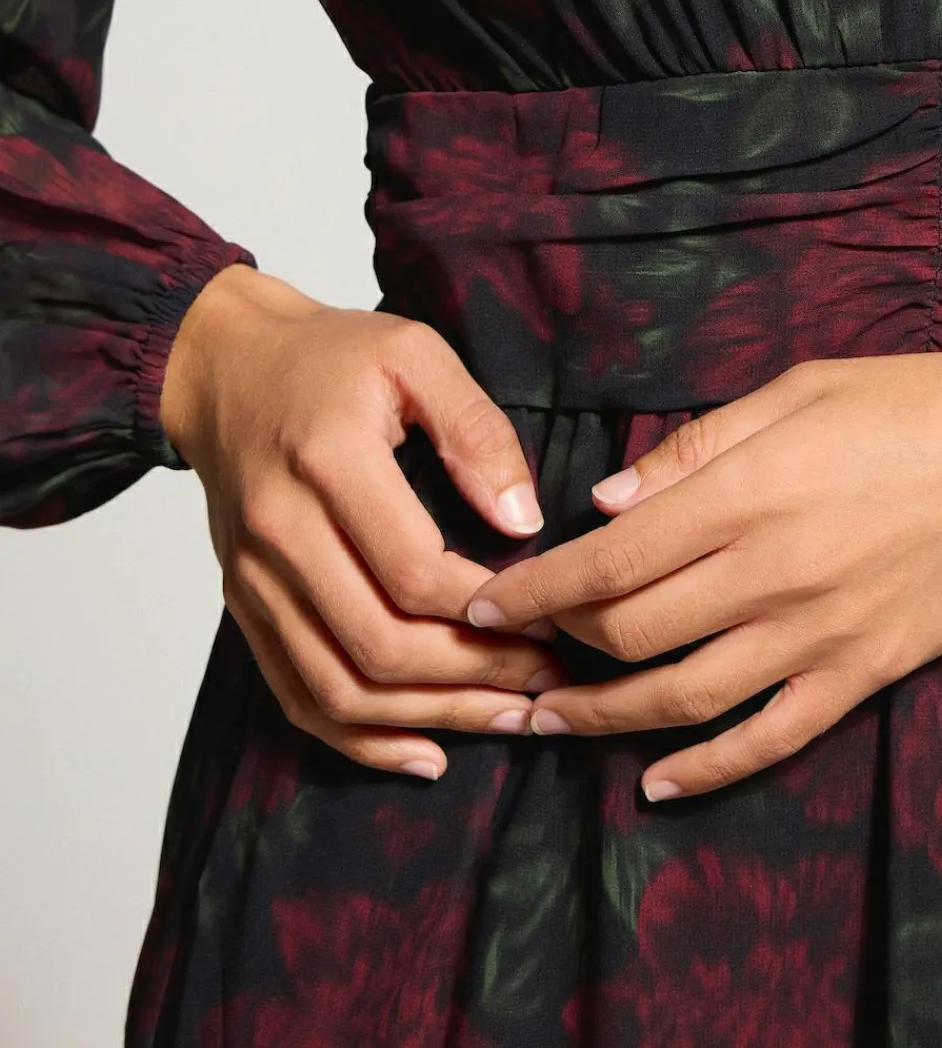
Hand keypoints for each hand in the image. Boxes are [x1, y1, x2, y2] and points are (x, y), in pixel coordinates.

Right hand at [160, 264, 564, 779]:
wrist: (224, 367)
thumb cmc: (327, 358)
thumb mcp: (414, 355)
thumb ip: (475, 430)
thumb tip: (523, 519)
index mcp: (327, 462)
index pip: (415, 572)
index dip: (491, 611)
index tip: (552, 618)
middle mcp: (279, 532)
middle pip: (379, 643)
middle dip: (475, 676)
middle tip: (546, 680)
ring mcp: (254, 578)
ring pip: (340, 687)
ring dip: (431, 717)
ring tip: (506, 719)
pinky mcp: (245, 604)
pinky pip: (297, 694)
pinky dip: (360, 739)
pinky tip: (424, 751)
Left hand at [461, 353, 941, 799]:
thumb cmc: (915, 406)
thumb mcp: (799, 391)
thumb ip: (694, 449)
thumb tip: (606, 501)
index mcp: (746, 495)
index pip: (607, 560)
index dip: (532, 590)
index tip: (480, 602)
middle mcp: (771, 575)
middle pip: (630, 631)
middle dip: (555, 643)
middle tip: (512, 645)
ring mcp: (819, 635)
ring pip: (685, 697)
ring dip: (602, 718)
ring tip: (546, 724)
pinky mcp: (863, 673)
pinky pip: (772, 738)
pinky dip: (708, 769)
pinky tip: (657, 784)